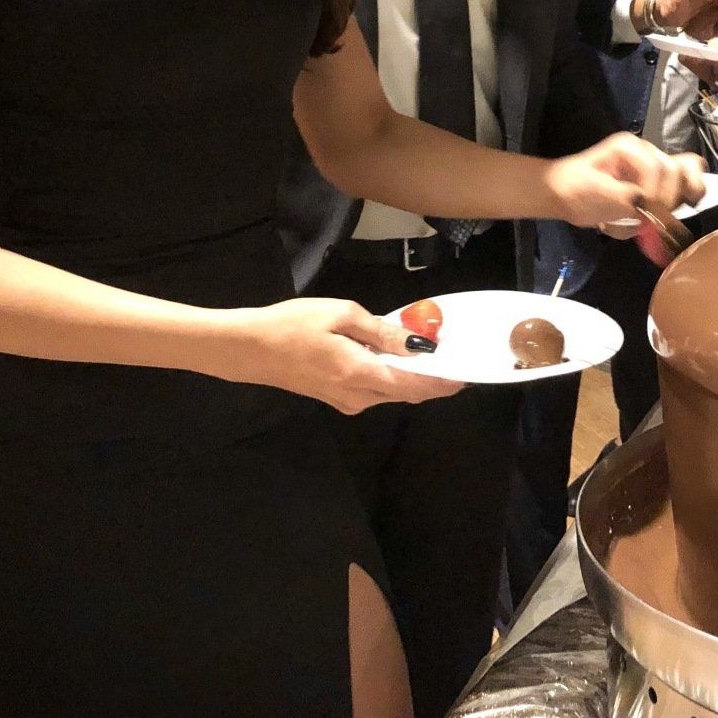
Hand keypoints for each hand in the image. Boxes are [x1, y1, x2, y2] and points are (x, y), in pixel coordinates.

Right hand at [237, 298, 462, 412]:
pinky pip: (376, 390)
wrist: (250, 348)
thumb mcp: (343, 315)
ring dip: (412, 375)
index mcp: (361, 374)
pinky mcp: (338, 399)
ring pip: (392, 392)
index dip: (444, 381)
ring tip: (426, 348)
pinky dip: (391, 375)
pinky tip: (394, 354)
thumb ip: (383, 332)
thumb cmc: (294, 325)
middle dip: (433, 377)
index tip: (467, 371)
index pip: (416, 387)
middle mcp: (359, 396)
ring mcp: (347, 401)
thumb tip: (417, 344)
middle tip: (451, 353)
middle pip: (408, 393)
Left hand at [543, 132, 704, 231]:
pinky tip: (676, 211)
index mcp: (629, 147)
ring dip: (684, 195)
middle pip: (678, 169)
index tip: (645, 214)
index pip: (656, 168)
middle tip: (655, 217)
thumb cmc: (574, 189)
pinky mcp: (659, 181)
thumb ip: (623, 198)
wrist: (564, 192)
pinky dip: (687, 196)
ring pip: (690, 171)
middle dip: (669, 198)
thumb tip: (647, 208)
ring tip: (668, 213)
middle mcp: (647, 151)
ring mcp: (655, 165)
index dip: (654, 194)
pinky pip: (686, 181)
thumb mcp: (593, 192)